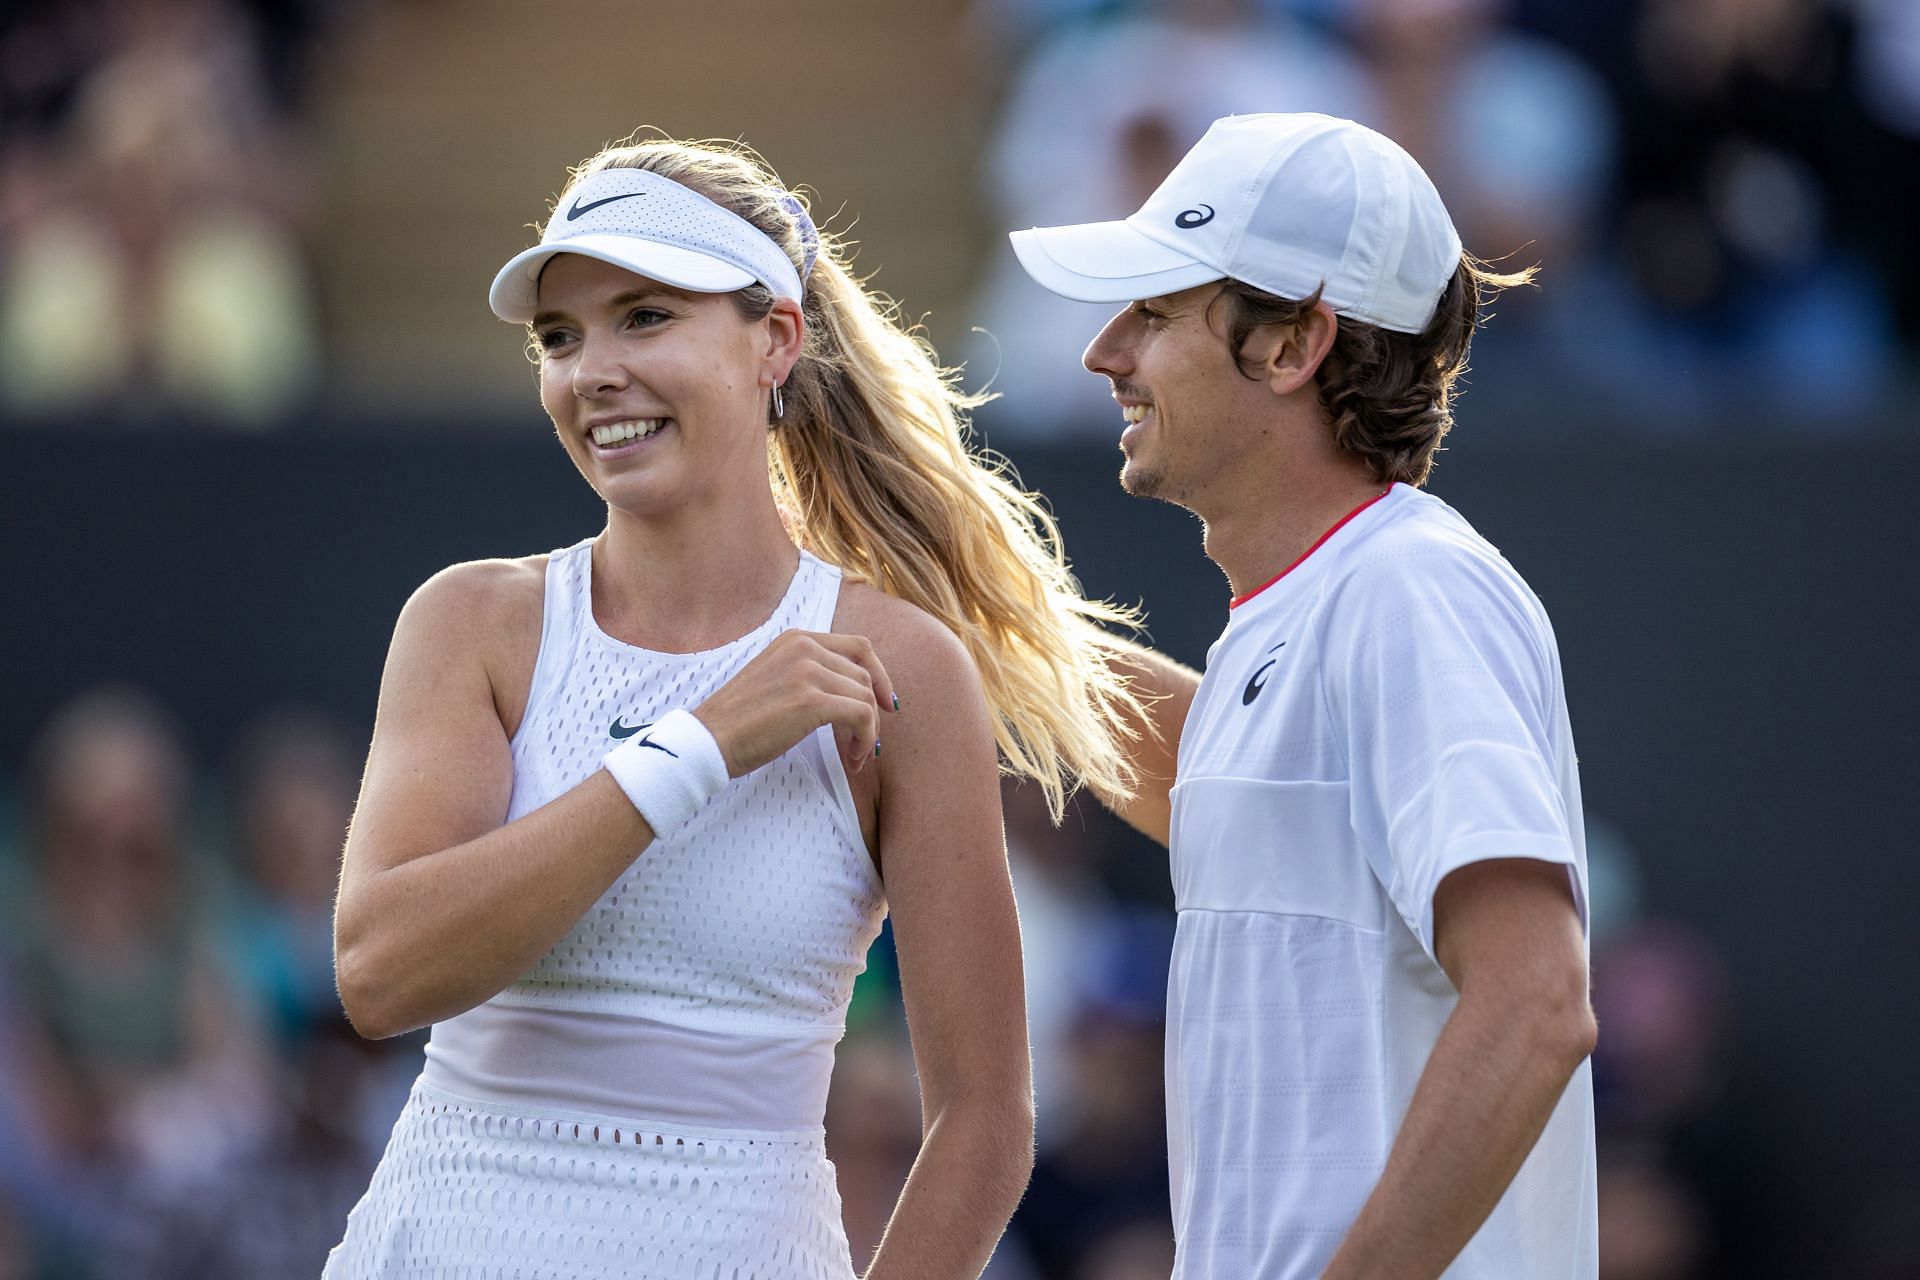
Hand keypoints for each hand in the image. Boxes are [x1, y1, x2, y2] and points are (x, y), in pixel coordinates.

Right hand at [693, 629, 896, 776]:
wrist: (709, 739)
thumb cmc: (739, 720)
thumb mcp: (776, 678)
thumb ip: (809, 674)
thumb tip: (853, 694)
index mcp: (796, 639)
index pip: (859, 647)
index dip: (880, 675)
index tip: (886, 702)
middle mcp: (804, 647)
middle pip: (864, 676)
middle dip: (873, 711)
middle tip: (866, 742)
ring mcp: (808, 671)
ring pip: (866, 698)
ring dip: (868, 731)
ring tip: (855, 756)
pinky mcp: (811, 701)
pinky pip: (861, 716)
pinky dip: (865, 739)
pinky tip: (853, 758)